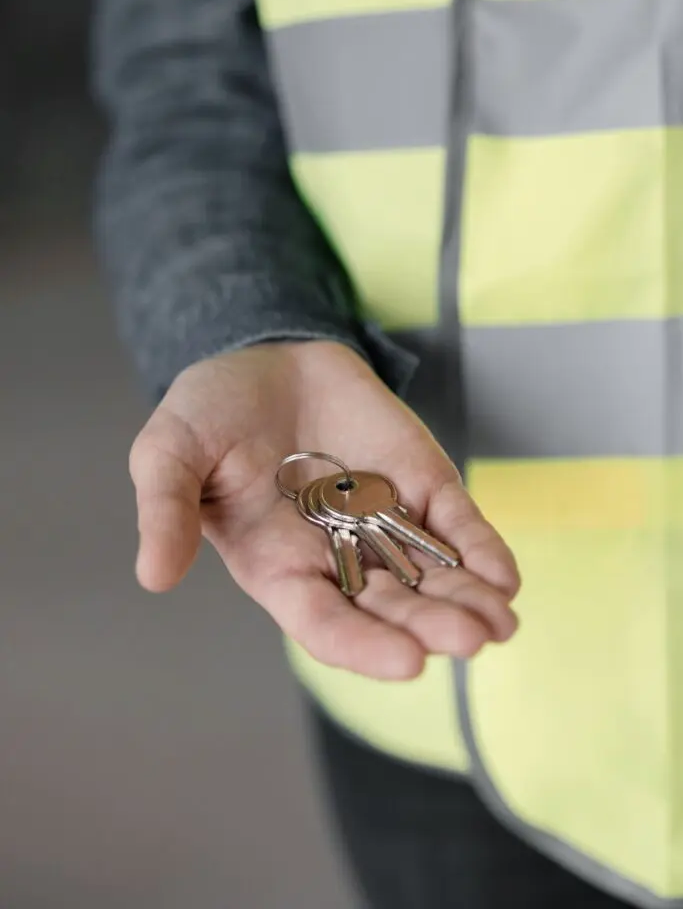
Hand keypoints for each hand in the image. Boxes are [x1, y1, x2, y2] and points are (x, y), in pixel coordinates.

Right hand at [129, 341, 519, 679]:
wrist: (266, 356)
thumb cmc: (210, 412)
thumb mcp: (170, 451)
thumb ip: (166, 507)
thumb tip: (153, 576)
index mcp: (277, 566)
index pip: (323, 622)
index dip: (362, 645)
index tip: (407, 661)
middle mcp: (336, 557)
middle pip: (390, 608)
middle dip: (431, 626)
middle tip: (472, 640)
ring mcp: (383, 523)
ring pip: (430, 577)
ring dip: (465, 601)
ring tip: (498, 623)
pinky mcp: (418, 485)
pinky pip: (453, 525)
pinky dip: (479, 550)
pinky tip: (503, 577)